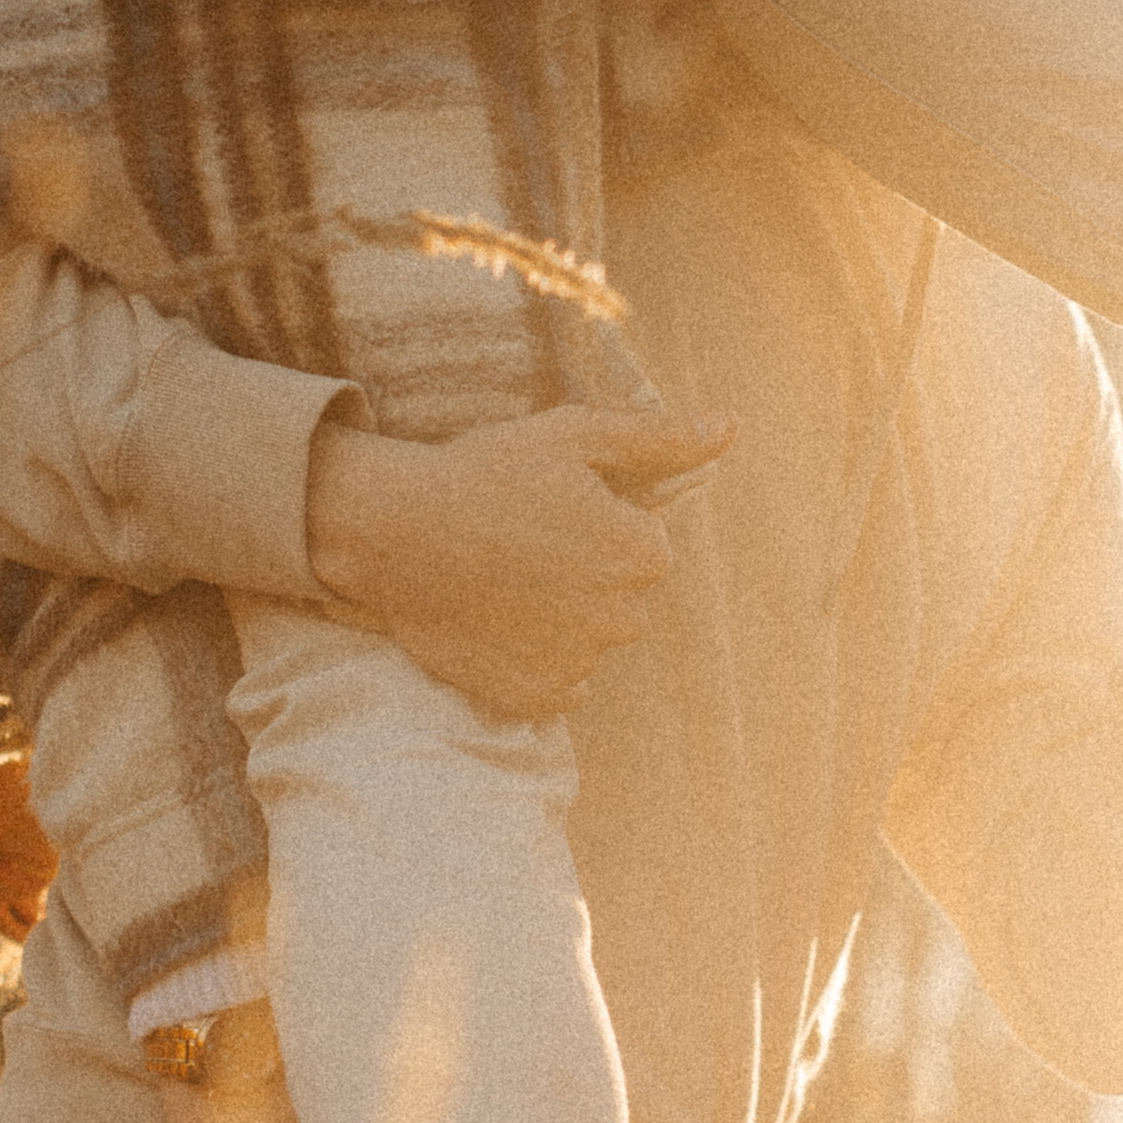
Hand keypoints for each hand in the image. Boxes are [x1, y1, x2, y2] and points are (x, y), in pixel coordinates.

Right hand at [304, 402, 733, 720]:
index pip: (646, 548)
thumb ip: (660, 439)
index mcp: (640, 553)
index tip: (550, 511)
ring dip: (562, 617)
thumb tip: (730, 426)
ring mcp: (576, 662)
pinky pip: (560, 684)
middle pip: (622, 597)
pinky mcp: (533, 696)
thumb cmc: (485, 472)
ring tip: (503, 580)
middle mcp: (621, 617)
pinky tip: (500, 623)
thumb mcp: (575, 437)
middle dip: (586, 575)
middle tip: (522, 543)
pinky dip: (537, 660)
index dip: (601, 525)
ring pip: (590, 639)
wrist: (391, 531)